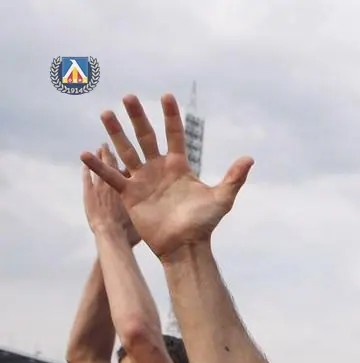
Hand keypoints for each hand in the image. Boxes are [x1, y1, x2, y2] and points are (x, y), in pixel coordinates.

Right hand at [80, 94, 253, 259]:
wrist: (185, 246)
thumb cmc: (204, 223)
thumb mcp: (221, 198)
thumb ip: (234, 178)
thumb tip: (250, 158)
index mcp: (179, 166)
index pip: (174, 135)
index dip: (171, 117)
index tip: (167, 96)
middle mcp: (159, 168)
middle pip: (146, 137)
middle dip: (138, 117)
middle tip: (129, 96)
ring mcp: (143, 180)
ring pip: (127, 151)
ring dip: (116, 133)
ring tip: (106, 113)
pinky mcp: (130, 194)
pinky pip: (113, 177)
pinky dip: (100, 167)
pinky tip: (86, 153)